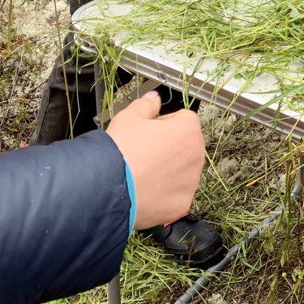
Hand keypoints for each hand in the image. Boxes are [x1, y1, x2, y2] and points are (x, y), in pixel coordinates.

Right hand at [104, 91, 204, 229]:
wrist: (106, 188)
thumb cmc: (120, 152)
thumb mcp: (128, 117)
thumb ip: (146, 105)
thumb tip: (153, 99)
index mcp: (188, 131)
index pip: (184, 119)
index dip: (164, 123)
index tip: (149, 130)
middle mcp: (196, 157)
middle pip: (185, 147)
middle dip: (168, 148)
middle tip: (144, 153)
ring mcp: (190, 183)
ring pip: (182, 172)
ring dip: (167, 171)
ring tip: (142, 173)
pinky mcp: (181, 205)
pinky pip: (175, 195)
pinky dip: (163, 193)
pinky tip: (145, 190)